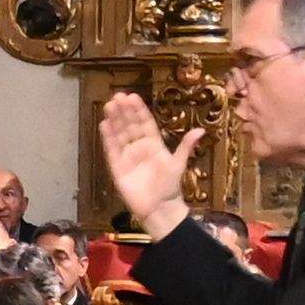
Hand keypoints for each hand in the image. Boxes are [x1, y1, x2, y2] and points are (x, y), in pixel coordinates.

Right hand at [98, 91, 190, 236]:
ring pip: (120, 135)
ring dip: (114, 120)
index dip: (139, 110)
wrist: (159, 208)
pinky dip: (108, 138)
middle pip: (130, 126)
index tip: (133, 97)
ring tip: (109, 105)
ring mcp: (127, 157)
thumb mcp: (178, 164)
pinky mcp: (117, 168)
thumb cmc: (170, 187)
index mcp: (154, 145)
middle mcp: (139, 148)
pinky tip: (104, 124)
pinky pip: (112, 150)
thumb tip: (201, 130)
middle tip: (118, 96)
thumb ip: (186, 146)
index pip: (145, 123)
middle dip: (124, 111)